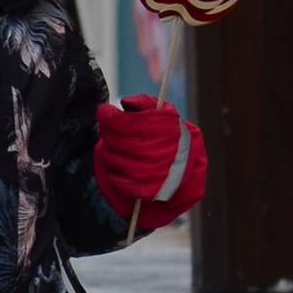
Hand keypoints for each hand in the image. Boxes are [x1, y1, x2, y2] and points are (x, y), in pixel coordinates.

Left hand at [94, 95, 206, 217]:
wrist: (188, 174)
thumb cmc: (173, 139)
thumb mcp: (167, 117)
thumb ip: (147, 105)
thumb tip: (127, 102)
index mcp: (165, 132)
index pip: (129, 123)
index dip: (111, 116)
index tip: (104, 111)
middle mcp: (157, 153)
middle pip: (118, 140)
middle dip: (109, 132)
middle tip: (110, 128)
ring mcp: (148, 173)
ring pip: (114, 158)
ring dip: (111, 151)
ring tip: (119, 147)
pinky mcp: (141, 190)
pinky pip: (116, 177)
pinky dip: (114, 169)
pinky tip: (120, 164)